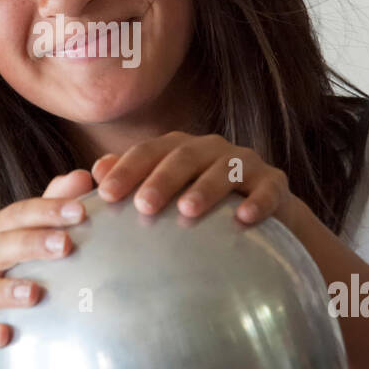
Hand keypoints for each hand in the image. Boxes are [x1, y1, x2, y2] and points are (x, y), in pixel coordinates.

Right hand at [0, 170, 92, 368]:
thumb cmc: (18, 279)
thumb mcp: (37, 244)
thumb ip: (55, 210)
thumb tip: (84, 176)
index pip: (17, 215)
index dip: (47, 209)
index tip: (80, 210)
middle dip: (30, 244)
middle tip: (65, 245)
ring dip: (6, 290)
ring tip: (35, 293)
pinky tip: (6, 335)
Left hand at [90, 133, 301, 232]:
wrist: (260, 213)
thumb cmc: (201, 205)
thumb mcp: (166, 193)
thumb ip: (131, 182)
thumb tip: (95, 172)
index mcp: (179, 149)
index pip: (148, 152)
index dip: (127, 169)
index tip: (105, 194)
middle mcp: (211, 150)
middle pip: (184, 156)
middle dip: (162, 179)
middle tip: (143, 205)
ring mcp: (245, 163)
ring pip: (225, 169)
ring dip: (206, 188)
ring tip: (187, 211)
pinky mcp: (274, 183)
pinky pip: (268, 189)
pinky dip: (257, 202)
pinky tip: (244, 219)